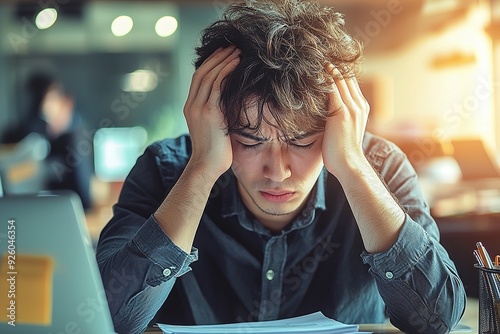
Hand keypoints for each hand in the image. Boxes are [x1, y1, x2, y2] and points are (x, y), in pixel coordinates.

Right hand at [183, 46, 240, 177]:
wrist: (206, 167)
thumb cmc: (214, 153)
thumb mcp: (213, 129)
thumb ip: (218, 114)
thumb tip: (232, 106)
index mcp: (190, 108)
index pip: (198, 79)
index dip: (210, 64)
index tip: (223, 55)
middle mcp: (192, 105)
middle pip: (202, 73)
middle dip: (217, 58)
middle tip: (231, 47)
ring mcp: (199, 108)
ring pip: (210, 76)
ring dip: (224, 61)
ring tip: (237, 52)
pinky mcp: (210, 112)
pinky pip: (218, 86)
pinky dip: (226, 72)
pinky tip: (236, 65)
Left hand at [322, 64, 369, 176]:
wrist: (349, 165)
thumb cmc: (342, 152)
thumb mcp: (343, 130)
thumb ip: (338, 117)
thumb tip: (325, 113)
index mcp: (361, 107)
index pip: (350, 82)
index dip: (338, 70)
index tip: (324, 60)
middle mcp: (358, 104)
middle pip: (346, 75)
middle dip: (333, 63)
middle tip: (316, 52)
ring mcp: (351, 107)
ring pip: (340, 78)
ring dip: (327, 66)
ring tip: (313, 56)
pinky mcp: (341, 112)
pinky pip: (331, 88)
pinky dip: (323, 78)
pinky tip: (312, 70)